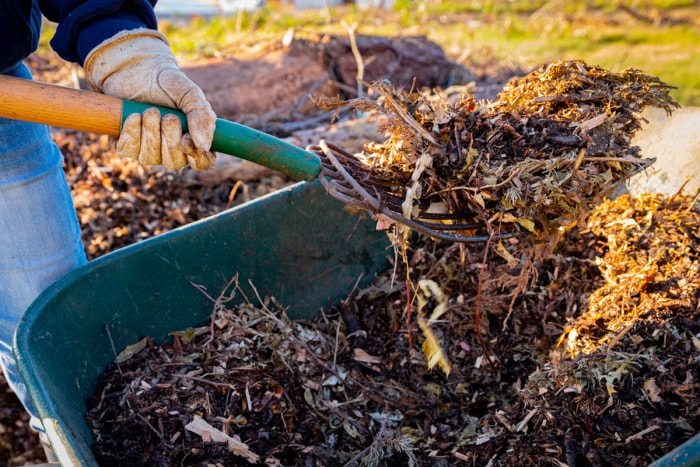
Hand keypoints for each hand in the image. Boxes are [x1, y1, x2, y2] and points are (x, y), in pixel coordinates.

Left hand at [84, 29, 216, 169]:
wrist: (133, 68)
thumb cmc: (166, 82)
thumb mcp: (189, 94)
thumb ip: (202, 116)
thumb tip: (204, 146)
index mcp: (192, 139)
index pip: (201, 162)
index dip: (196, 158)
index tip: (186, 141)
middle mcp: (171, 149)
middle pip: (175, 162)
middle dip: (170, 140)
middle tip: (168, 116)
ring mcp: (147, 149)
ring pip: (150, 158)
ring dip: (151, 133)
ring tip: (150, 111)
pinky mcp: (126, 144)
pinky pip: (129, 150)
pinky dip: (132, 133)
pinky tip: (134, 116)